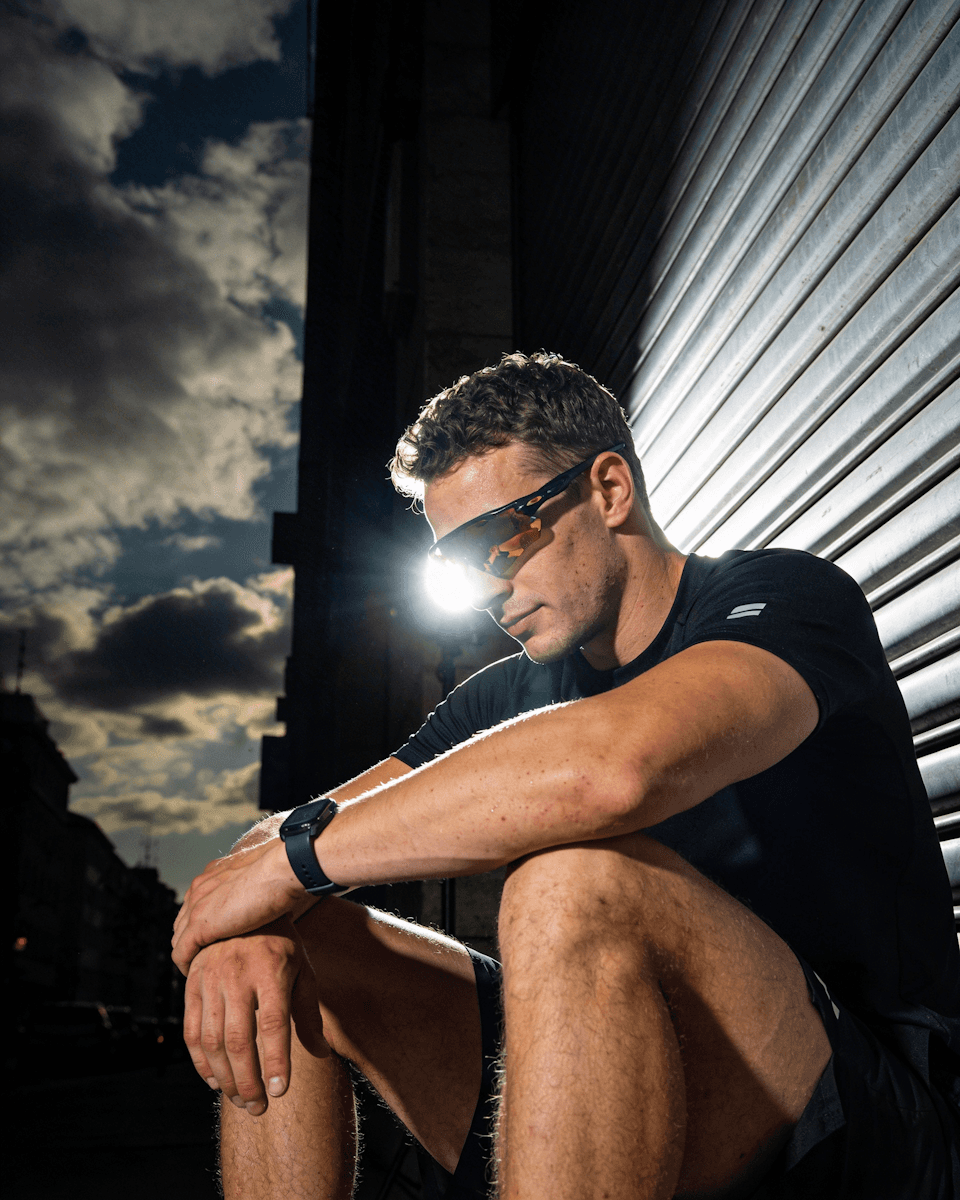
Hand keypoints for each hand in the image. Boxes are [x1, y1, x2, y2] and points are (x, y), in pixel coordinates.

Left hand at [172, 838, 303, 975]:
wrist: (282, 868)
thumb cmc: (284, 871)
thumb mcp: (263, 876)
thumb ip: (255, 885)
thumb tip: (270, 894)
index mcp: (214, 873)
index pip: (197, 902)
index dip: (203, 923)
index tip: (214, 939)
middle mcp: (200, 887)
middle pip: (183, 921)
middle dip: (191, 940)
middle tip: (204, 959)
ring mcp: (197, 906)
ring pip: (179, 938)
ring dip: (188, 955)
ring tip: (201, 971)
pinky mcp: (199, 925)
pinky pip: (181, 953)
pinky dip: (186, 966)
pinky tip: (196, 975)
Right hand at [182, 917, 329, 1115]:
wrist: (243, 907)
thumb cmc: (280, 944)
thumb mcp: (302, 971)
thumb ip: (308, 1014)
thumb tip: (319, 1054)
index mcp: (271, 970)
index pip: (273, 1024)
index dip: (275, 1061)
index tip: (279, 1091)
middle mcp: (238, 974)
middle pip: (239, 1039)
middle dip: (247, 1081)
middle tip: (258, 1108)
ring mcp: (211, 978)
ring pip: (212, 1040)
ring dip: (224, 1077)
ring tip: (240, 1099)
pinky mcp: (192, 984)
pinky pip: (192, 1031)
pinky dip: (200, 1062)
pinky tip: (214, 1080)